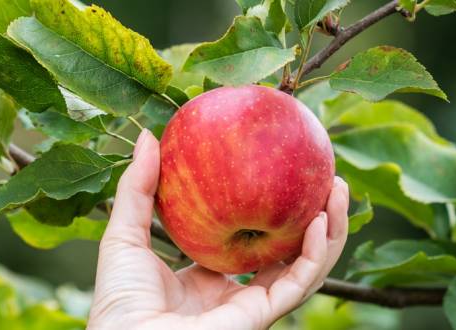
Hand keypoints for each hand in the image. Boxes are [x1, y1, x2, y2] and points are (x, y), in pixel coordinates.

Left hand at [88, 131, 349, 329]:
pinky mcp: (259, 316)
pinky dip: (315, 253)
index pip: (249, 239)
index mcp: (206, 277)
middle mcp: (235, 292)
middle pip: (287, 250)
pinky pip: (298, 282)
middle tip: (323, 174)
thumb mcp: (125, 234)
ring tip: (338, 187)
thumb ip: (138, 188)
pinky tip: (321, 219)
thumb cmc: (118, 299)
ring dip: (330, 228)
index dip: (269, 207)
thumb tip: (148, 135)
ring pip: (305, 266)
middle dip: (312, 213)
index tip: (281, 170)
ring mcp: (251, 305)